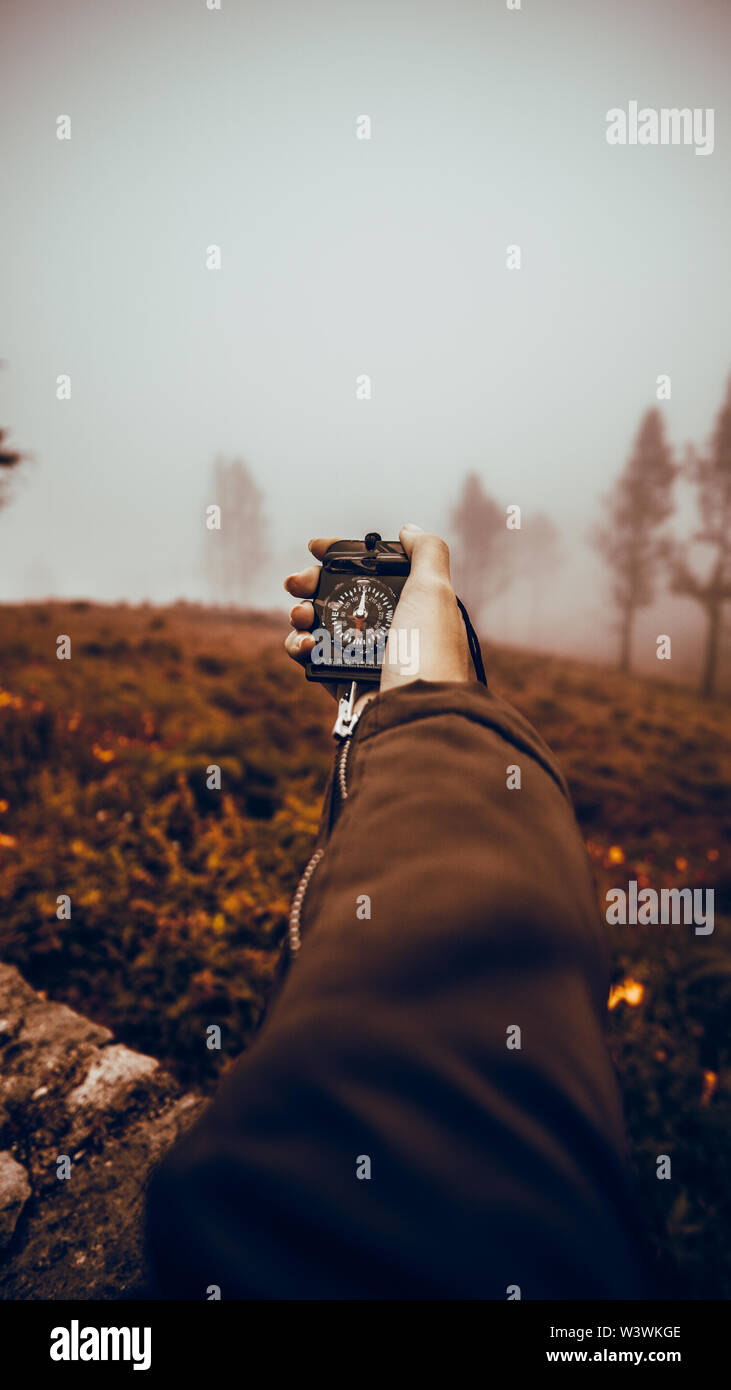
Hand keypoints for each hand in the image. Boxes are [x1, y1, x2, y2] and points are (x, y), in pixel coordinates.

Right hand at [284, 525, 474, 706]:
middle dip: (310, 583)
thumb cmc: (427, 650)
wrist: (413, 712)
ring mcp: (363, 656)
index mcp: (411, 604)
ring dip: (301, 613)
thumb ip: (426, 552)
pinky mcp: (342, 682)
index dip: (340, 556)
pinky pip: (311, 657)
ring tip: (301, 616)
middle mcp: (387, 629)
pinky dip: (299, 645)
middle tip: (295, 584)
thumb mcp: (436, 591)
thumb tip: (408, 530)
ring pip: (319, 624)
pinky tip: (304, 643)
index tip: (315, 548)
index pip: (370, 571)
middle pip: (337, 595)